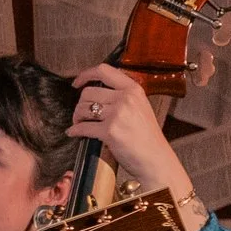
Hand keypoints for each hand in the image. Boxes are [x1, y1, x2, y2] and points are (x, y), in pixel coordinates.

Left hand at [70, 65, 205, 230]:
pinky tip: (74, 133)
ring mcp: (118, 115)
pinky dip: (75, 131)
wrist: (156, 159)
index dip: (85, 75)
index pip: (104, 71)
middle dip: (80, 104)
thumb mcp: (140, 107)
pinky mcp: (110, 132)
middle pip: (88, 92)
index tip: (76, 83)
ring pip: (83, 108)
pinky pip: (83, 127)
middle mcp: (126, 99)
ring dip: (76, 117)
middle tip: (80, 114)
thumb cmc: (147, 137)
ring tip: (80, 123)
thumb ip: (122, 97)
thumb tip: (95, 93)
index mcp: (133, 90)